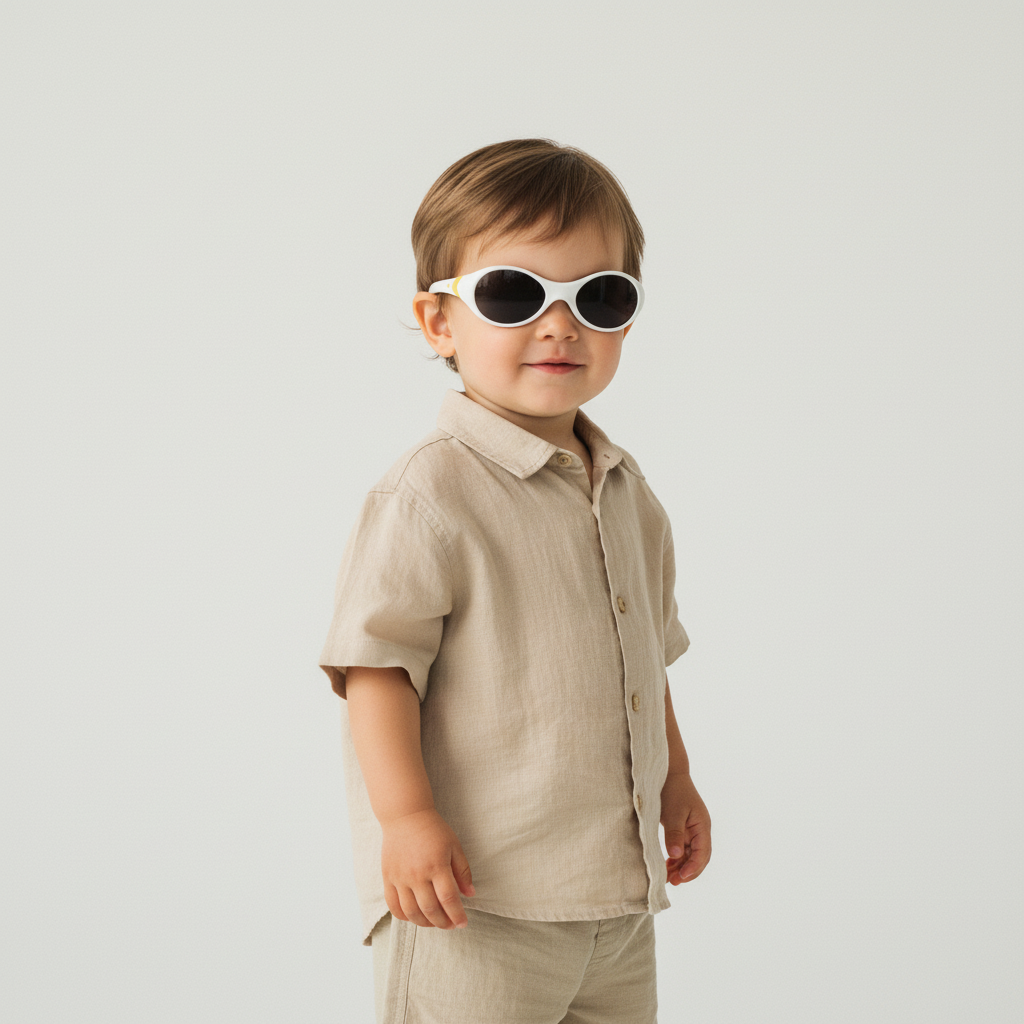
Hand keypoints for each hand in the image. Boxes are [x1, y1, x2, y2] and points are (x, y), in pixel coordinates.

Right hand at [381, 808, 475, 928]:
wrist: (405, 816)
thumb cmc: (433, 829)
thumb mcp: (454, 846)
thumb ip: (463, 871)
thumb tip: (470, 894)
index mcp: (437, 865)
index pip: (449, 899)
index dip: (457, 915)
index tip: (463, 923)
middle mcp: (417, 874)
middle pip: (430, 909)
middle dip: (443, 923)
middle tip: (451, 925)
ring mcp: (400, 878)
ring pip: (411, 912)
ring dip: (425, 923)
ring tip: (435, 923)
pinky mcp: (388, 878)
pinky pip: (393, 905)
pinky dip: (404, 917)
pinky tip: (414, 917)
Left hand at [660, 771, 711, 884]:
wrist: (668, 772)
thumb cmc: (672, 790)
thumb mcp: (673, 813)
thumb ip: (675, 835)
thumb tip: (677, 856)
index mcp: (703, 826)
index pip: (703, 853)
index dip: (694, 867)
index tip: (682, 877)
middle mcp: (700, 830)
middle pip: (699, 858)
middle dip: (688, 871)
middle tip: (674, 882)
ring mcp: (692, 830)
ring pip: (690, 855)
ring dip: (681, 867)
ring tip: (668, 878)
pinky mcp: (682, 829)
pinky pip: (683, 849)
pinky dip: (676, 859)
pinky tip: (667, 866)